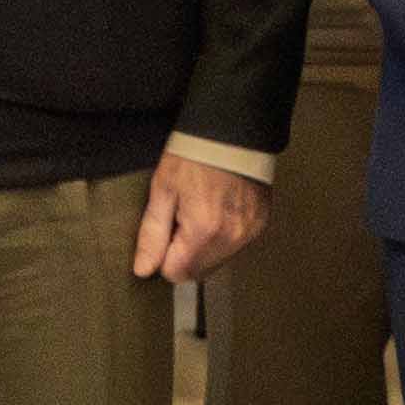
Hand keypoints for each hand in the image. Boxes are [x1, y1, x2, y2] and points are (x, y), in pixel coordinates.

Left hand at [130, 154, 266, 286]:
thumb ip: (153, 234)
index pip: (176, 273)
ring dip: (203, 247)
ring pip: (217, 262)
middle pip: (198, 272)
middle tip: (182, 217)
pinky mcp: (261, 225)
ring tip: (201, 210)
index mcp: (203, 231)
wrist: (233, 130)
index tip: (167, 227)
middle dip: (184, 254)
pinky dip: (222, 237)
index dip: (164, 255)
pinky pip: (234, 247)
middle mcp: (231, 238)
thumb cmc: (193, 155)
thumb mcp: (163, 189)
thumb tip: (143, 270)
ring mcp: (250, 233)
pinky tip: (218, 209)